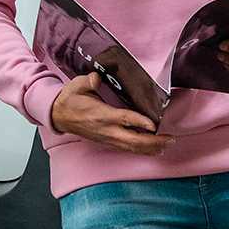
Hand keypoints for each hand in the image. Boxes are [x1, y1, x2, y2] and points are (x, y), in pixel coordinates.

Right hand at [49, 73, 174, 154]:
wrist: (59, 116)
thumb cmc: (70, 100)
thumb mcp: (76, 86)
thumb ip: (87, 82)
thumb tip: (95, 78)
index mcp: (100, 115)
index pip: (123, 119)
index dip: (139, 122)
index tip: (154, 124)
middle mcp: (106, 130)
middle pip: (132, 140)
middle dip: (153, 141)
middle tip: (170, 138)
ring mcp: (108, 137)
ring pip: (132, 147)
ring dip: (151, 148)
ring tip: (167, 144)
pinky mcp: (109, 140)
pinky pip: (128, 148)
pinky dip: (143, 150)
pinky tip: (154, 149)